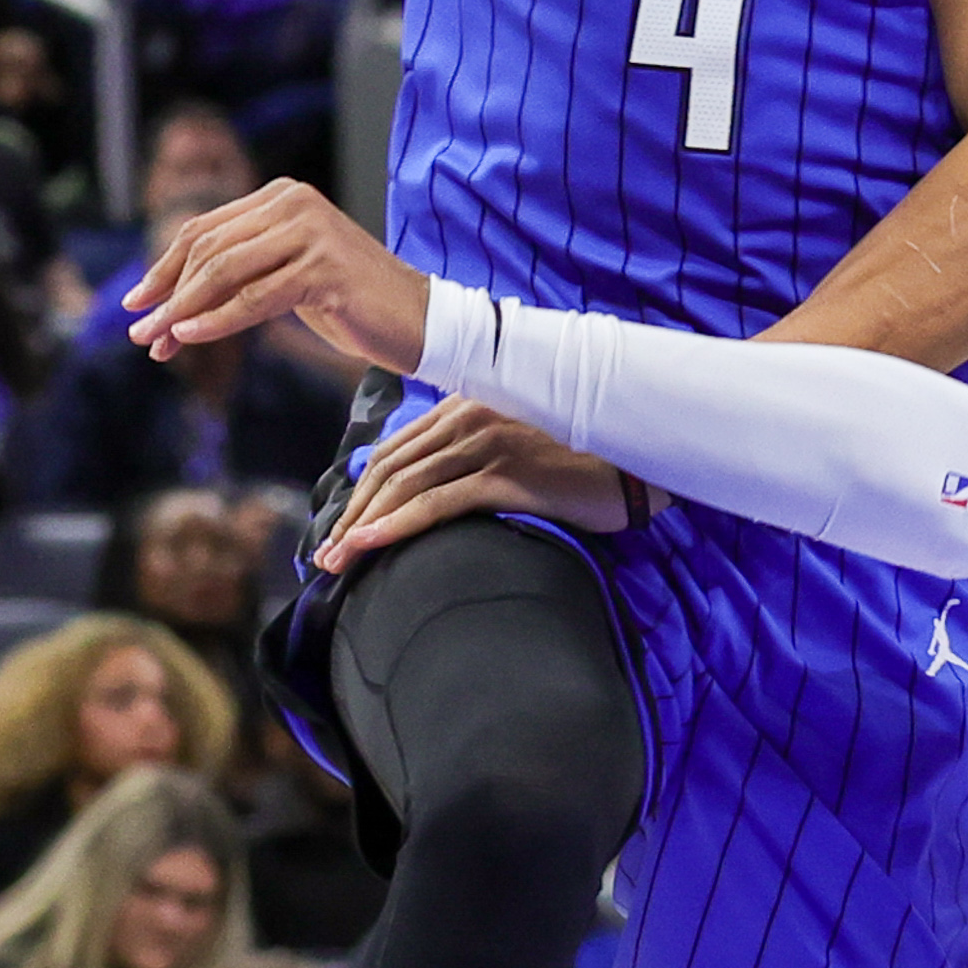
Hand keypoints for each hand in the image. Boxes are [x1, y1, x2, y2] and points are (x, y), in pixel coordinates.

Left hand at [124, 179, 430, 371]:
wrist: (419, 319)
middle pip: (208, 248)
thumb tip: (167, 307)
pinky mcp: (325, 267)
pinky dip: (217, 319)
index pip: (204, 230)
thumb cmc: (350, 303)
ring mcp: (312, 232)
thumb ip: (239, 276)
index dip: (163, 267)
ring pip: (225, 271)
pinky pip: (254, 297)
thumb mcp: (286, 279)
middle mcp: (295, 203)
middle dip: (167, 293)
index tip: (135, 304)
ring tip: (157, 342)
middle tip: (140, 332)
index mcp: (283, 196)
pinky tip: (192, 336)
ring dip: (183, 310)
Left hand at [317, 395, 638, 570]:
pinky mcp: (507, 474)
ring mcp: (488, 442)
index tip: (343, 529)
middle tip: (325, 556)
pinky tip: (369, 546)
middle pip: (391, 467)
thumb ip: (478, 456)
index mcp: (470, 404)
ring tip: (336, 562)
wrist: (642, 459)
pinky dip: (396, 525)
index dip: (362, 490)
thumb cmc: (587, 458)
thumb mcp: (523, 445)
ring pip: (405, 484)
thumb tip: (435, 492)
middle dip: (352, 513)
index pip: (398, 449)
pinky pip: (437, 502)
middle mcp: (471, 416)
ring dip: (362, 525)